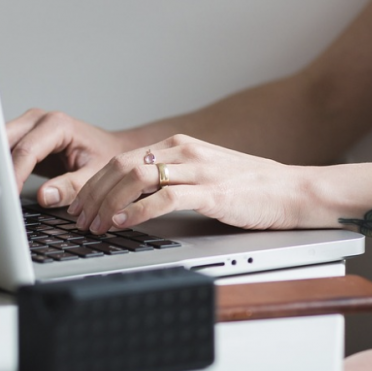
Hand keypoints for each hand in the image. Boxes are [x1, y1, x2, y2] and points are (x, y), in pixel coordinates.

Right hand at [6, 108, 131, 207]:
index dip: (15, 174)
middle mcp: (39, 119)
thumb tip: (45, 196)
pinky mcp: (23, 136)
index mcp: (58, 124)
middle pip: (5, 140)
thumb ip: (72, 186)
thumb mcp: (94, 175)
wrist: (109, 148)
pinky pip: (4, 149)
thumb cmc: (105, 157)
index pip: (27, 150)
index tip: (9, 194)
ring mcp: (28, 126)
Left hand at [68, 134, 305, 234]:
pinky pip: (165, 198)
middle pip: (123, 166)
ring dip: (108, 203)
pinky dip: (137, 211)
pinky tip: (123, 223)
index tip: (80, 204)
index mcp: (179, 146)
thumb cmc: (249, 188)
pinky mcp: (212, 192)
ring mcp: (199, 170)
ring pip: (137, 178)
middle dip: (94, 194)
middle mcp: (185, 152)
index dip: (95, 183)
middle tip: (79, 218)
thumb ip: (171, 179)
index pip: (123, 159)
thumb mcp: (203, 175)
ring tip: (95, 224)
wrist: (292, 191)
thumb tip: (132, 199)